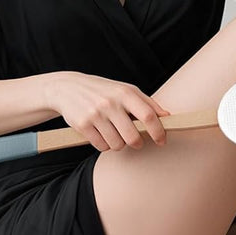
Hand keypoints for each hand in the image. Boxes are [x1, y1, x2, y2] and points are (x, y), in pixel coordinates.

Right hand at [46, 71, 171, 151]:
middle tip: (133, 139)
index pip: (148, 116)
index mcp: (125, 93)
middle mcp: (111, 103)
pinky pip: (102, 147)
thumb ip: (147, 103)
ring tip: (112, 131)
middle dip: (136, 142)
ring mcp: (96, 114)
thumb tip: (167, 116)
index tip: (162, 141)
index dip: (158, 132)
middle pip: (133, 137)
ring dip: (118, 143)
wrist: (68, 88)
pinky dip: (104, 144)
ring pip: (117, 145)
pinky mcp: (83, 125)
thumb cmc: (103, 91)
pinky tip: (100, 133)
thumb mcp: (125, 90)